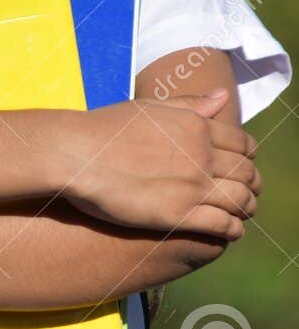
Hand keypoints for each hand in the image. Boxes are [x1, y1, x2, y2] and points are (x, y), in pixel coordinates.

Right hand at [59, 89, 260, 239]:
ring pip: (239, 200)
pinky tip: (230, 232)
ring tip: (242, 215)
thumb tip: (223, 97)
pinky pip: (222, 224)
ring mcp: (192, 185)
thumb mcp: (151, 108)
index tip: (243, 167)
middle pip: (246, 173)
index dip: (249, 158)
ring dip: (246, 208)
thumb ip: (190, 104)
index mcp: (196, 127)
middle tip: (249, 194)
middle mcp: (201, 155)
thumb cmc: (105, 128)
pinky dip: (233, 229)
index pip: (243, 144)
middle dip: (252, 185)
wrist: (75, 153)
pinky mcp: (177, 214)